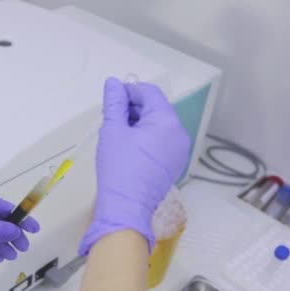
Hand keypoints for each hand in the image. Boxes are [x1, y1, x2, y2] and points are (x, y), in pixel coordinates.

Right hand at [79, 77, 190, 254]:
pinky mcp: (172, 164)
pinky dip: (145, 138)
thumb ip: (114, 102)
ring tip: (116, 132)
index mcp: (167, 122)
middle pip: (156, 109)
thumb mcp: (113, 129)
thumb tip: (113, 84)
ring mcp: (178, 151)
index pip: (150, 93)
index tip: (112, 98)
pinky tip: (126, 146)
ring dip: (138, 123)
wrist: (126, 207)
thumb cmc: (119, 167)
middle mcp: (179, 134)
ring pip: (157, 126)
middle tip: (110, 116)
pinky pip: (160, 142)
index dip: (130, 91)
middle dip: (133, 108)